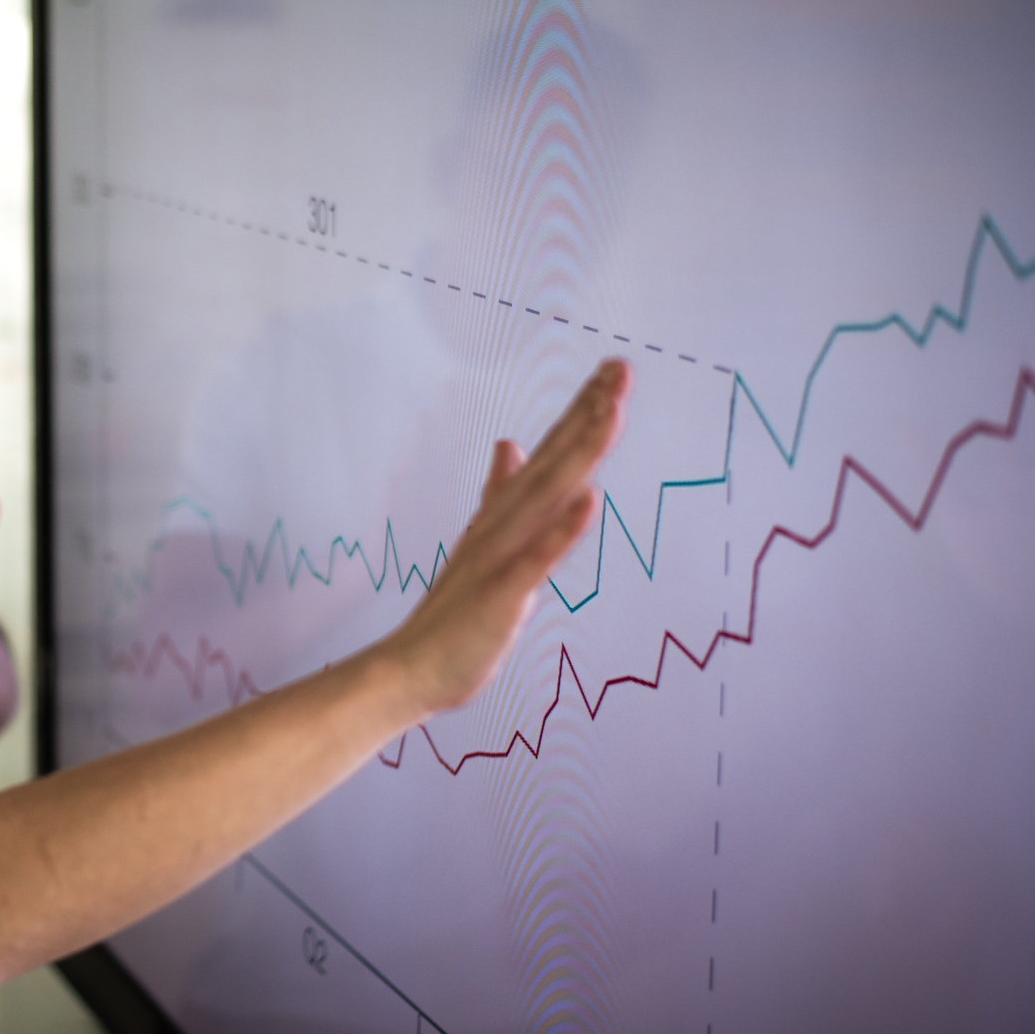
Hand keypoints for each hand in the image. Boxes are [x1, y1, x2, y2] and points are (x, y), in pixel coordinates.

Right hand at [376, 359, 629, 721]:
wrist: (413, 664)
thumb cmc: (455, 612)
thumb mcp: (485, 541)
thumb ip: (500, 491)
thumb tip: (510, 444)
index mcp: (505, 513)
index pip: (550, 452)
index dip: (582, 410)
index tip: (614, 370)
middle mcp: (504, 524)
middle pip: (555, 460)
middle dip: (590, 413)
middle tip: (621, 369)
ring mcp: (502, 554)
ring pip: (548, 495)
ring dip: (580, 452)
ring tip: (610, 411)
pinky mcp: (502, 592)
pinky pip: (536, 558)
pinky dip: (562, 529)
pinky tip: (589, 501)